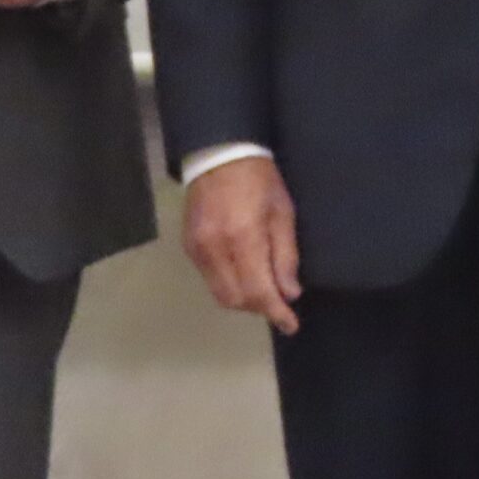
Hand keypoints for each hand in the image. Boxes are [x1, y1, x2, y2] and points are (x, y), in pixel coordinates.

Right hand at [183, 156, 301, 335]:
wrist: (219, 153)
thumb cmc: (259, 179)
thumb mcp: (282, 212)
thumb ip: (285, 255)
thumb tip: (289, 292)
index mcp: (243, 237)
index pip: (258, 291)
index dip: (276, 312)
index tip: (290, 324)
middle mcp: (215, 248)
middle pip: (236, 299)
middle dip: (259, 307)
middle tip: (278, 302)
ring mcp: (197, 248)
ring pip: (220, 294)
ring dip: (243, 299)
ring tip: (261, 288)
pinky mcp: (188, 246)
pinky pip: (209, 279)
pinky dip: (228, 284)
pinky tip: (242, 272)